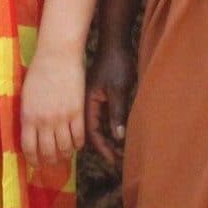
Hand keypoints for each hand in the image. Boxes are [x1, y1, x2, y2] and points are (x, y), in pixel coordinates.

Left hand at [19, 50, 84, 171]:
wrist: (57, 56)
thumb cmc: (38, 73)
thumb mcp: (26, 97)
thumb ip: (28, 117)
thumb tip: (30, 135)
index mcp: (28, 117)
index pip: (29, 148)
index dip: (33, 160)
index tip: (36, 164)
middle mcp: (44, 121)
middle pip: (48, 152)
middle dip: (50, 161)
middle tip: (52, 162)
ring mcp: (62, 118)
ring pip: (65, 148)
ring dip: (65, 155)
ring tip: (65, 154)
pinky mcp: (77, 112)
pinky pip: (79, 137)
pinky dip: (78, 144)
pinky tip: (77, 143)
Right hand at [84, 40, 135, 169]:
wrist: (115, 44)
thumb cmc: (116, 64)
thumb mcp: (119, 89)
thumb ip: (117, 112)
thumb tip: (118, 137)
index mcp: (87, 104)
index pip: (93, 134)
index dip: (104, 150)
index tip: (116, 162)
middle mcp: (86, 106)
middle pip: (93, 135)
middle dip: (106, 150)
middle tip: (121, 163)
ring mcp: (92, 103)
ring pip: (97, 129)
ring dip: (108, 142)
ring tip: (121, 154)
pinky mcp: (98, 100)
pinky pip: (101, 121)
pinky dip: (109, 131)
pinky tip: (118, 138)